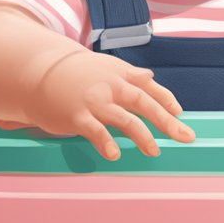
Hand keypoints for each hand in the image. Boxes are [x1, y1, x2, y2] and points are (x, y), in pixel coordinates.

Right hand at [0, 50, 194, 159]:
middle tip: (185, 137)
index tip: (180, 112)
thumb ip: (129, 75)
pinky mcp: (76, 116)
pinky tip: (115, 155)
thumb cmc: (75, 73)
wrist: (37, 72)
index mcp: (119, 74)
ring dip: (143, 136)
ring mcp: (94, 101)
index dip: (166, 99)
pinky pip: (95, 131)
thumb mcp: (105, 67)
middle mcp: (111, 86)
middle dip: (167, 122)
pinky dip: (106, 143)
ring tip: (155, 152)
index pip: (149, 87)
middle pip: (144, 103)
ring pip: (125, 119)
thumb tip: (151, 76)